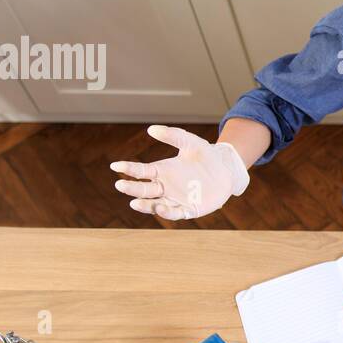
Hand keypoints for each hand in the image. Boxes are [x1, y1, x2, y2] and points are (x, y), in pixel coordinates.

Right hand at [110, 125, 249, 220]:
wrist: (226, 170)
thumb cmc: (206, 156)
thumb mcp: (191, 143)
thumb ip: (173, 135)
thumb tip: (151, 129)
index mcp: (163, 170)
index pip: (141, 171)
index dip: (128, 168)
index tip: (115, 165)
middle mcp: (165, 187)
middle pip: (144, 189)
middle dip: (132, 188)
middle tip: (120, 185)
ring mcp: (176, 199)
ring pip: (154, 205)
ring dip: (144, 205)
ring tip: (134, 203)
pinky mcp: (189, 210)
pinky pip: (175, 213)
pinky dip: (166, 212)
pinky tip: (160, 207)